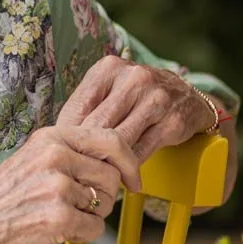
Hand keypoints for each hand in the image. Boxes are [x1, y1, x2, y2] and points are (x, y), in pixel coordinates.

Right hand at [0, 122, 142, 243]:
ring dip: (90, 216)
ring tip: (60, 215)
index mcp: (53, 137)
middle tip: (78, 205)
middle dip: (103, 197)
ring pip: (105, 205)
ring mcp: (58, 188)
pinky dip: (82, 235)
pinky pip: (95, 229)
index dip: (129, 162)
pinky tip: (57, 230)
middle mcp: (57, 157)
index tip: (134, 180)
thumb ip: (73, 152)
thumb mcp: (35, 156)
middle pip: (112, 178)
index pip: (112, 140)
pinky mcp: (59, 218)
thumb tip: (117, 161)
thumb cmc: (6, 195)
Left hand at [58, 56, 215, 160]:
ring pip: (119, 140)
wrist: (186, 97)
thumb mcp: (110, 89)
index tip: (62, 152)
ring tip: (94, 175)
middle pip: (98, 125)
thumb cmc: (136, 95)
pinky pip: (141, 151)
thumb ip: (85, 107)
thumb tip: (56, 137)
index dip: (67, 133)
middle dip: (85, 149)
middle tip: (74, 169)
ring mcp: (156, 99)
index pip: (79, 106)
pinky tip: (119, 174)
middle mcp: (134, 79)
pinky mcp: (172, 123)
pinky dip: (127, 166)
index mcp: (110, 68)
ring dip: (106, 160)